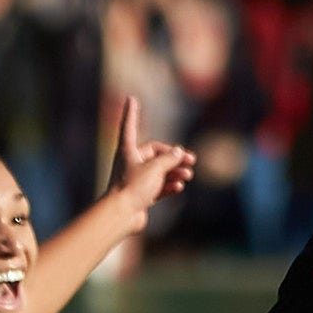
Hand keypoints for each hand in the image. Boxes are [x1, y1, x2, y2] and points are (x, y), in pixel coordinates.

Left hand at [103, 95, 196, 211]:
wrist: (121, 214)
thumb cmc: (133, 187)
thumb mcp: (155, 168)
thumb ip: (169, 158)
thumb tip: (179, 152)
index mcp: (128, 150)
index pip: (130, 126)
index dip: (132, 113)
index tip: (131, 98)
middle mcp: (131, 162)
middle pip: (156, 153)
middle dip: (174, 157)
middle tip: (191, 160)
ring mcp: (136, 179)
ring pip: (160, 171)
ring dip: (175, 172)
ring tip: (188, 176)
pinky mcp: (142, 195)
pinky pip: (159, 186)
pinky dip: (169, 185)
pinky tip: (178, 187)